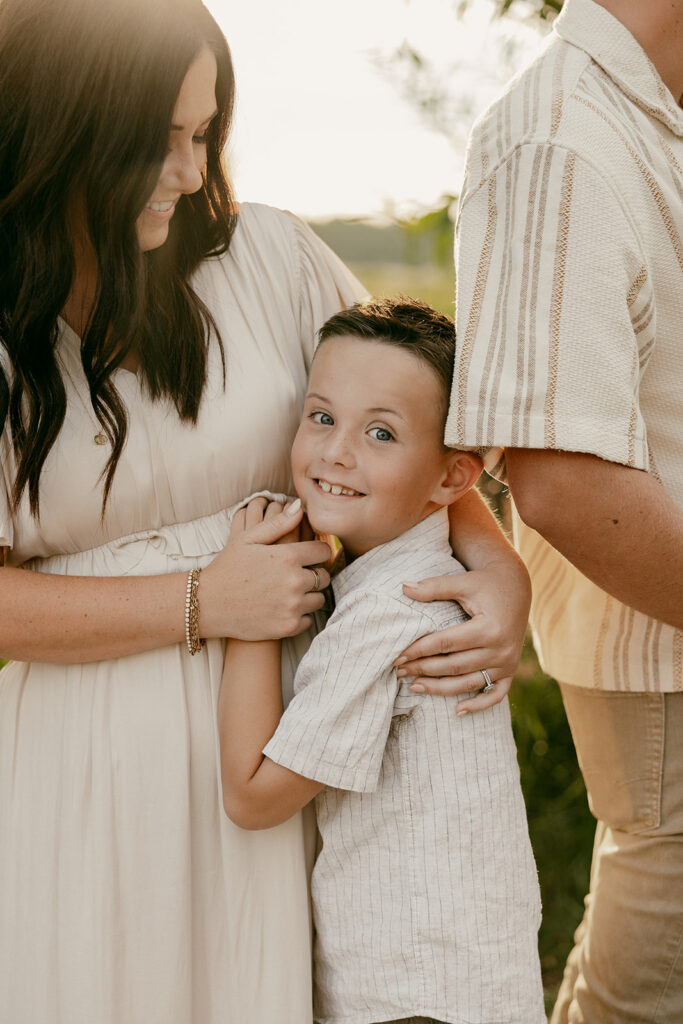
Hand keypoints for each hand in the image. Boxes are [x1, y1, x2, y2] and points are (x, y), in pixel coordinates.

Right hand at [202, 498, 330, 640]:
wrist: (207, 605)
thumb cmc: (227, 568)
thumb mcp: (248, 539)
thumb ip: (278, 523)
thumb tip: (300, 507)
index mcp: (288, 557)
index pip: (323, 552)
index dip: (319, 553)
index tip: (311, 556)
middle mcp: (294, 581)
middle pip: (324, 576)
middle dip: (315, 574)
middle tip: (299, 575)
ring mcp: (292, 606)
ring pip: (319, 599)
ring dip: (309, 595)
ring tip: (291, 592)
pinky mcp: (288, 626)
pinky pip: (308, 619)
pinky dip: (300, 615)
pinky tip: (284, 609)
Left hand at [395, 558, 530, 714]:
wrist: (516, 588)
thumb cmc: (484, 584)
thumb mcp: (462, 582)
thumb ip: (433, 587)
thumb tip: (402, 587)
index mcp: (489, 628)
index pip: (446, 643)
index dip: (419, 650)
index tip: (397, 656)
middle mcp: (501, 649)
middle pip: (455, 666)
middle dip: (424, 669)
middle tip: (399, 672)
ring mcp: (507, 663)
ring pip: (469, 683)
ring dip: (440, 688)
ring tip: (414, 687)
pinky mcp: (510, 671)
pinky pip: (496, 695)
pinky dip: (478, 705)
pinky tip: (457, 711)